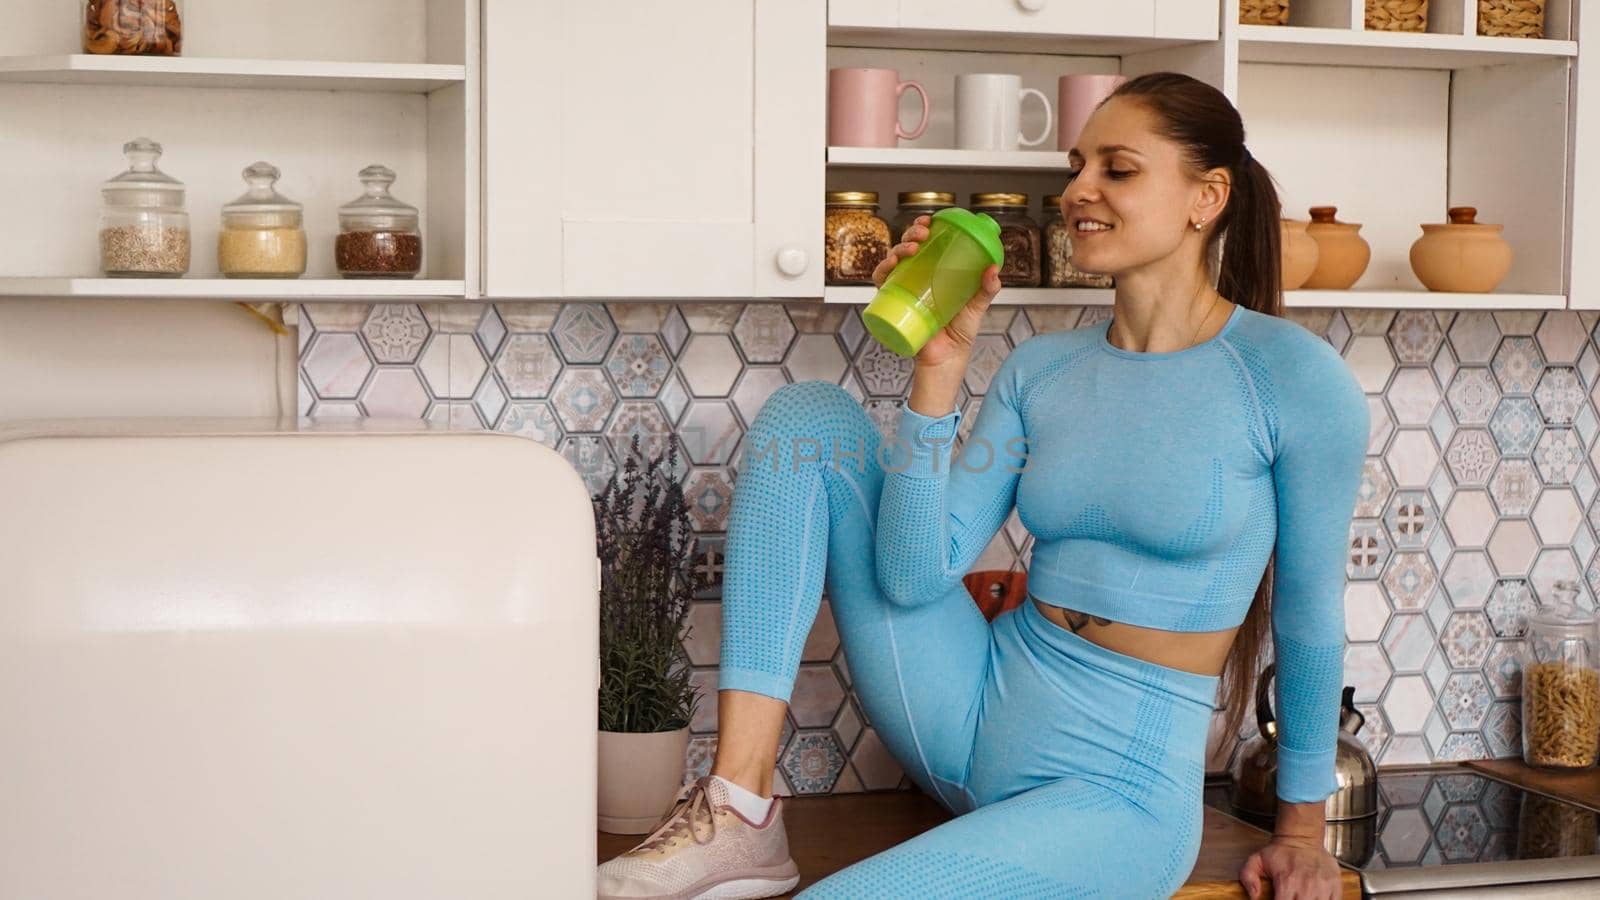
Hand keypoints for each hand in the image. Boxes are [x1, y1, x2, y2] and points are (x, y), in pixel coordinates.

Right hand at [870, 215, 1002, 368]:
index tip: (930, 221)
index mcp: (934, 272)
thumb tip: (994, 269)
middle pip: (907, 247)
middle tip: (922, 233)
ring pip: (892, 260)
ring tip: (911, 248)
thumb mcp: (976, 306)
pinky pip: (881, 283)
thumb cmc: (959, 334)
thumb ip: (986, 289)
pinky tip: (891, 265)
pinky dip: (882, 271)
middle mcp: (916, 278)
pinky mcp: (893, 303)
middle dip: (911, 234)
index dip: (923, 228)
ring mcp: (903, 289)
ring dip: (898, 248)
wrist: (946, 360)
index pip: (926, 244)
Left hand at [1239, 835, 1340, 899]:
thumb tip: (1254, 896)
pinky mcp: (1335, 886)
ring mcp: (1323, 888)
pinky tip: (1315, 899)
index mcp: (1287, 882)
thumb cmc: (1280, 852)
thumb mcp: (1256, 860)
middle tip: (1290, 899)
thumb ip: (1248, 877)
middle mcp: (1307, 887)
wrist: (1302, 837)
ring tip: (1300, 898)